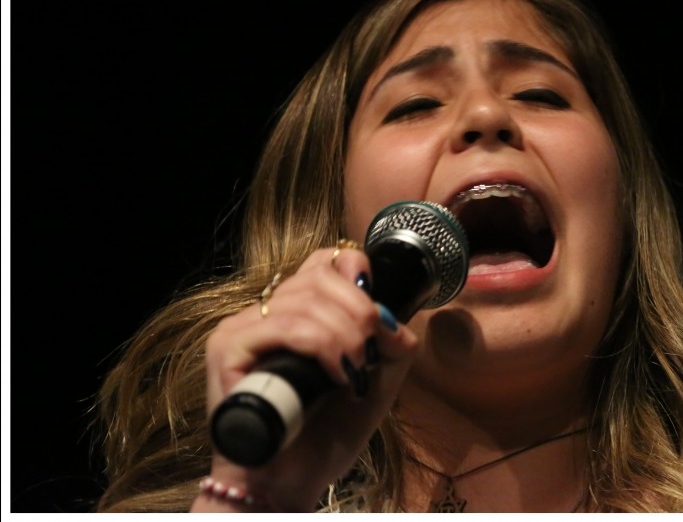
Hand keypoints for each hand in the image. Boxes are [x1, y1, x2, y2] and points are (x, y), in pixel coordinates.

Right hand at [193, 246, 418, 511]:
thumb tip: (394, 318)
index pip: (325, 260)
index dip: (357, 273)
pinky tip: (336, 375)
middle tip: (368, 353)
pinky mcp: (227, 349)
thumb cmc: (326, 432)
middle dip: (359, 311)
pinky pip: (285, 326)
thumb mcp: (376, 380)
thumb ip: (392, 343)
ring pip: (305, 300)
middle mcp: (265, 312)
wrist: (290, 481)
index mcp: (295, 309)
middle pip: (319, 276)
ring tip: (352, 371)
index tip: (376, 316)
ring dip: (344, 334)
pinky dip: (321, 346)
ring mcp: (242, 328)